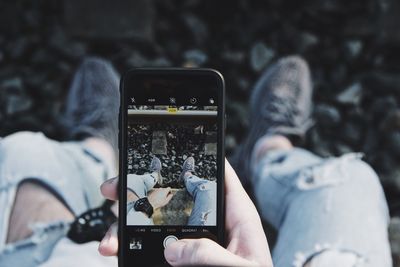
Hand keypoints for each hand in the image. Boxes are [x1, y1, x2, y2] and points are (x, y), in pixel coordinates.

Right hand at [98, 160, 272, 265]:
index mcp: (235, 214)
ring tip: (110, 242)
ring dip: (130, 224)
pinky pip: (155, 244)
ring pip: (158, 221)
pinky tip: (118, 250)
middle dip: (142, 189)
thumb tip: (172, 249)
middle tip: (114, 188)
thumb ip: (212, 254)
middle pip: (175, 194)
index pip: (218, 174)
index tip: (169, 149)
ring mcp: (194, 238)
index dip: (197, 157)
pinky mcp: (183, 255)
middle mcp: (211, 221)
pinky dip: (134, 245)